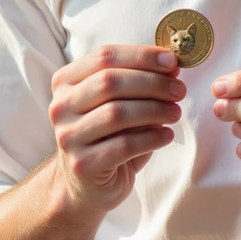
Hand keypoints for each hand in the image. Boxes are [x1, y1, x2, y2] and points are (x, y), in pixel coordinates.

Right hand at [48, 44, 184, 215]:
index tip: (172, 62)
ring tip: (176, 113)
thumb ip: (139, 83)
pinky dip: (151, 137)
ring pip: (117, 113)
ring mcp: (68, 136)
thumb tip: (172, 67)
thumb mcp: (119, 103)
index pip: (105, 56)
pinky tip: (167, 135)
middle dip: (152, 83)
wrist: (87, 184)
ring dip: (155, 110)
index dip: (141, 56)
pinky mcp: (83, 164)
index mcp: (66, 82)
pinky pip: (124, 145)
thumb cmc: (108, 137)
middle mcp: (61, 107)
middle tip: (179, 91)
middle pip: (110, 82)